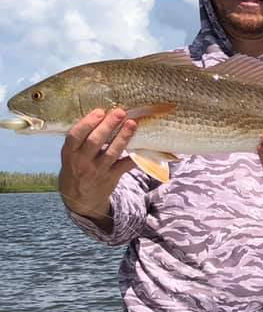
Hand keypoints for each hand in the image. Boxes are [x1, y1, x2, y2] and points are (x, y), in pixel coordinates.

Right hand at [58, 108, 137, 230]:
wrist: (80, 199)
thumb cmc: (76, 169)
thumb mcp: (71, 155)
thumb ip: (81, 139)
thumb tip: (101, 114)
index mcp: (69, 154)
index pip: (75, 136)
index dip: (87, 123)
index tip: (100, 111)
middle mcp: (81, 163)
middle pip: (94, 142)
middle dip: (108, 126)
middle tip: (120, 112)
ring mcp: (97, 171)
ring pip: (112, 152)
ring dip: (123, 137)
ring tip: (132, 123)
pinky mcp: (111, 178)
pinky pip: (125, 166)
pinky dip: (135, 157)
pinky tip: (143, 147)